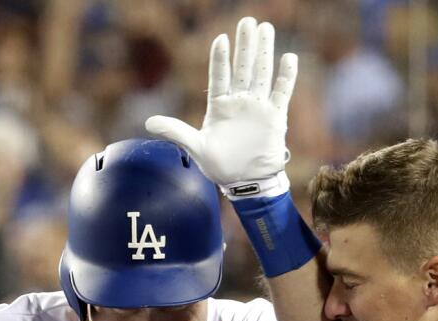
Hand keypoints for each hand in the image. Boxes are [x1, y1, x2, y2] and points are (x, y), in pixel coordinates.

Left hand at [145, 17, 295, 190]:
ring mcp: (258, 107)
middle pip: (242, 68)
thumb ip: (176, 132)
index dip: (220, 59)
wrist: (246, 183)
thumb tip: (148, 123)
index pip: (219, 77)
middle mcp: (239, 102)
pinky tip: (289, 58)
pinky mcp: (275, 117)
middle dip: (245, 45)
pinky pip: (281, 93)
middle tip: (248, 21)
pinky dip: (286, 77)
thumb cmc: (221, 165)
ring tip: (264, 28)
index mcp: (219, 106)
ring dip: (263, 52)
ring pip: (261, 74)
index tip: (221, 39)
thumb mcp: (196, 148)